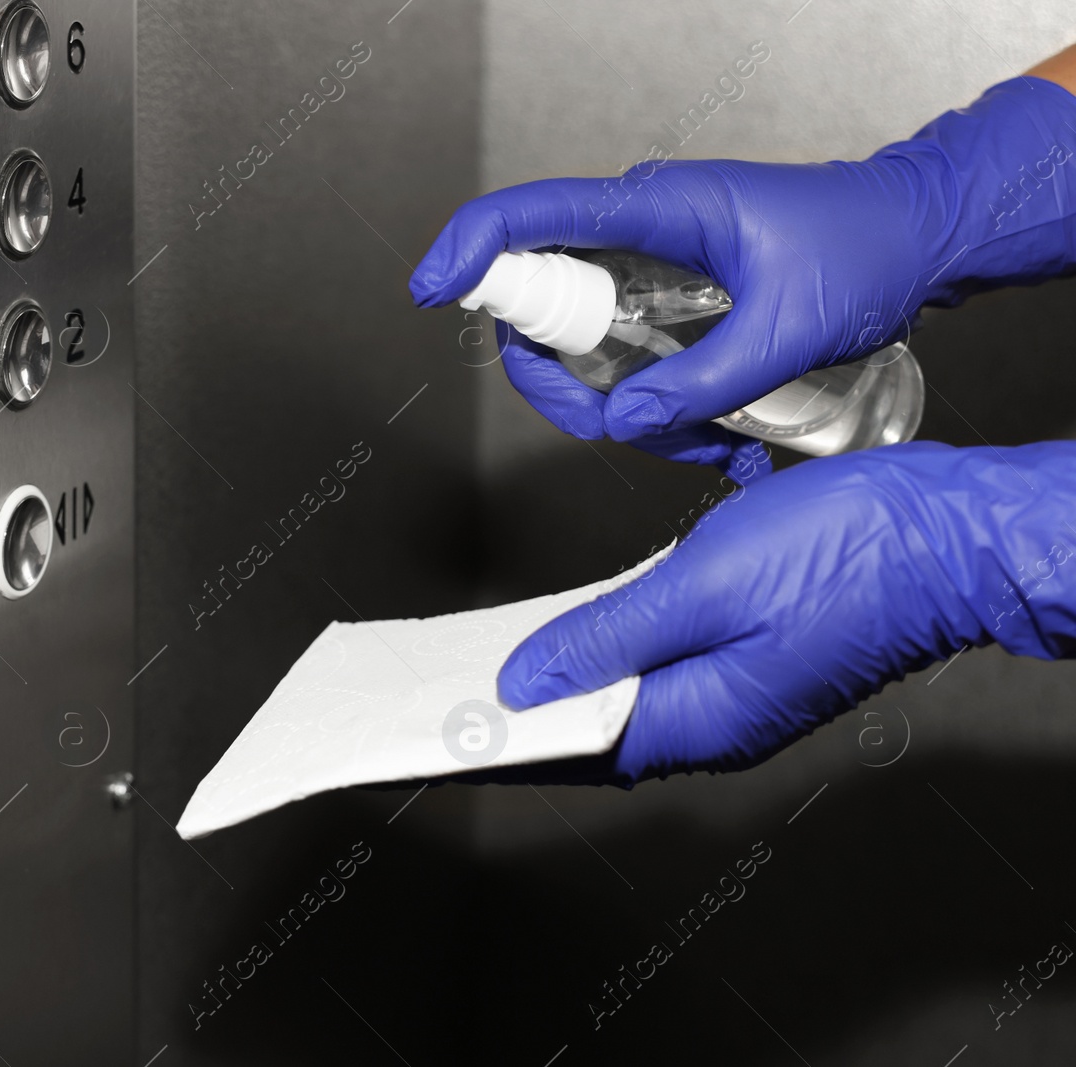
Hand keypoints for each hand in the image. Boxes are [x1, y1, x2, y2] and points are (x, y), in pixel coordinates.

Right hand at [411, 78, 1075, 452]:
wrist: (914, 242)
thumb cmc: (864, 251)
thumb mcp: (791, 327)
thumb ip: (705, 381)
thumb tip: (624, 421)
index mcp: (655, 209)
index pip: (531, 214)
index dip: (468, 247)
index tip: (430, 289)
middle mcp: (637, 238)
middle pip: (538, 306)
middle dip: (557, 381)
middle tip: (604, 424)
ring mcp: (647, 274)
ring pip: (580, 351)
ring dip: (618, 409)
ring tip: (699, 438)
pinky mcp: (666, 307)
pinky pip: (623, 367)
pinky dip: (651, 411)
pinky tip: (712, 434)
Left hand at [495, 442, 1075, 784]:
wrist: (951, 534)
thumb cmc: (846, 551)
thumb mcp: (700, 585)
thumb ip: (605, 639)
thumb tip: (524, 683)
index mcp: (698, 723)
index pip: (569, 751)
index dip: (499, 742)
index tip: (437, 734)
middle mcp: (716, 726)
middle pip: (591, 733)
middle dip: (518, 715)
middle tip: (445, 692)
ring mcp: (738, 698)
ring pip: (624, 702)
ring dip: (561, 685)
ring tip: (490, 660)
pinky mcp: (754, 664)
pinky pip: (660, 673)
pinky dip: (608, 656)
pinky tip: (574, 630)